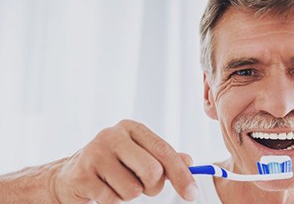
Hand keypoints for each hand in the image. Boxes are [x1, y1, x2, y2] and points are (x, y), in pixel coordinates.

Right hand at [51, 120, 197, 203]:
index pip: (164, 151)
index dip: (182, 175)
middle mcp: (112, 135)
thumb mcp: (139, 155)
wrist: (70, 175)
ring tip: (117, 184)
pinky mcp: (82, 175)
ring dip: (130, 194)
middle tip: (143, 187)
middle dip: (153, 186)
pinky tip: (103, 189)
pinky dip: (113, 200)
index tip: (192, 193)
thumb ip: (163, 157)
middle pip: (152, 171)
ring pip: (133, 190)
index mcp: (131, 128)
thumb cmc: (112, 164)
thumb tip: (189, 162)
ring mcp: (94, 154)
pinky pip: (113, 199)